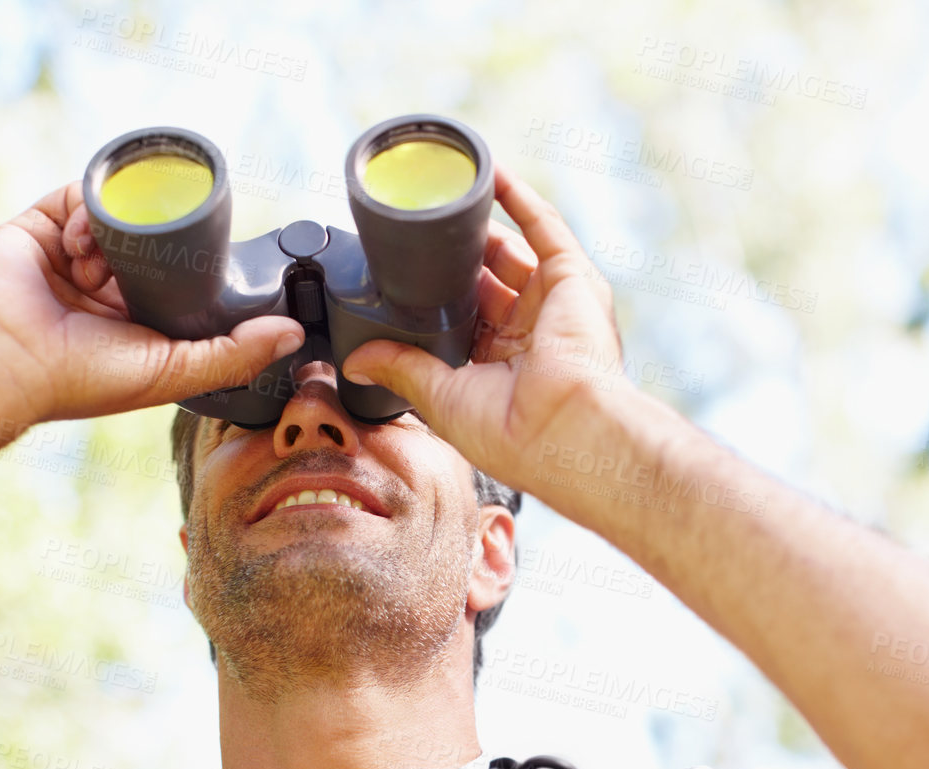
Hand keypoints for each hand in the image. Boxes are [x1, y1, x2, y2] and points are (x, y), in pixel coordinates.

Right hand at [0, 181, 304, 427]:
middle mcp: (106, 286)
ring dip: (123, 230)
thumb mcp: (173, 372)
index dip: (200, 268)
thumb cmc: (82, 378)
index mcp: (137, 320)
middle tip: (172, 249)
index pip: (181, 280)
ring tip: (108, 259)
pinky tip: (84, 241)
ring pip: (121, 217)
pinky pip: (80, 196)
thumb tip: (294, 335)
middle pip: (153, 242)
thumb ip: (235, 355)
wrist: (3, 359)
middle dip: (164, 243)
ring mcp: (73, 254)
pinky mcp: (42, 225)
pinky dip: (89, 210)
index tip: (220, 257)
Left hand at [340, 165, 656, 496]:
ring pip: (512, 251)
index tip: (405, 277)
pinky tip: (488, 174)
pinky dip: (518, 198)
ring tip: (441, 200)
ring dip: (479, 226)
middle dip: (454, 260)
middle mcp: (533, 334)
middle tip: (415, 237)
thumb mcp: (441, 397)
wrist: (563, 428)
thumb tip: (355, 362)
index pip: (466, 320)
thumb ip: (402, 367)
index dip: (439, 298)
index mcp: (503, 367)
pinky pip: (544, 227)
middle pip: (486, 281)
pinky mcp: (573, 278)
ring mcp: (555, 304)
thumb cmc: (513, 433)